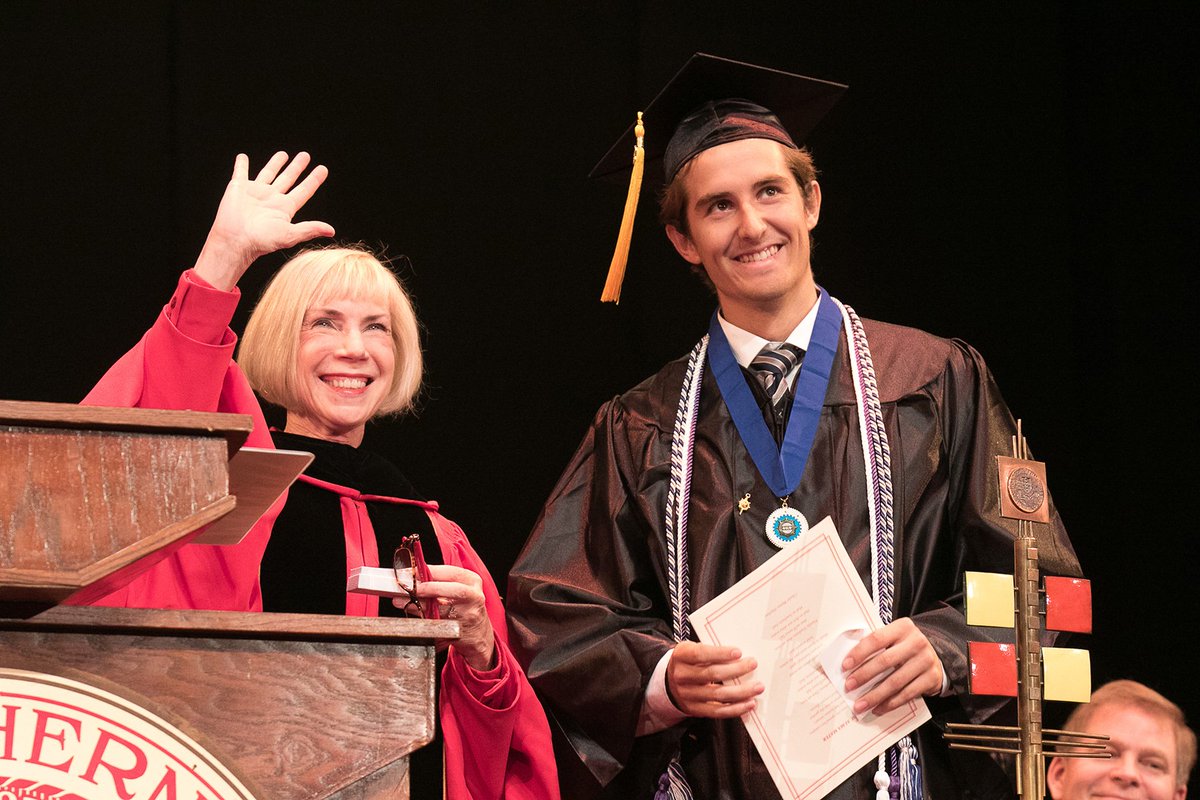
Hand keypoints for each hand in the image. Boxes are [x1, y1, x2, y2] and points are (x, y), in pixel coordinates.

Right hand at [194, 151, 334, 290]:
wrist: (235, 240)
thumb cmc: (261, 240)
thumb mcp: (289, 234)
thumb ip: (310, 229)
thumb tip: (331, 231)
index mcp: (285, 208)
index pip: (304, 190)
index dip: (314, 180)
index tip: (323, 169)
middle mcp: (271, 199)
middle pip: (288, 179)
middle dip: (297, 167)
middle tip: (305, 156)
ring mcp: (255, 192)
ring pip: (268, 173)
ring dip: (275, 163)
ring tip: (284, 154)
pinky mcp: (238, 187)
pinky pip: (240, 172)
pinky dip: (241, 165)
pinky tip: (242, 157)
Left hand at [415, 564, 495, 670]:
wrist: (477, 633)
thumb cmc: (464, 606)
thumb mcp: (458, 588)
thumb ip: (439, 581)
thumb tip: (412, 576)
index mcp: (472, 581)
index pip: (452, 573)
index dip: (431, 571)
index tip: (413, 572)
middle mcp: (474, 597)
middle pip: (454, 590)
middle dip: (429, 588)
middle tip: (409, 588)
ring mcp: (468, 616)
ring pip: (442, 610)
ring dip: (417, 605)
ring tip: (399, 600)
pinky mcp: (459, 631)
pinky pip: (437, 625)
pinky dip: (421, 619)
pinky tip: (410, 614)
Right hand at [666, 641, 762, 718]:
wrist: (668, 683)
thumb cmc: (688, 662)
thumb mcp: (692, 650)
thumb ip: (710, 651)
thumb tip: (740, 655)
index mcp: (681, 656)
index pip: (700, 654)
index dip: (720, 653)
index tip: (738, 652)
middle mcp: (681, 676)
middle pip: (712, 674)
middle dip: (736, 670)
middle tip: (753, 664)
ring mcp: (687, 695)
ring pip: (717, 694)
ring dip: (741, 692)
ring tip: (757, 687)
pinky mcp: (694, 709)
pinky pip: (717, 711)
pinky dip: (735, 709)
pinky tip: (749, 704)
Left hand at [842, 617, 942, 715]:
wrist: (937, 654)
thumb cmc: (906, 646)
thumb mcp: (894, 636)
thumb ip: (876, 643)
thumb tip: (849, 661)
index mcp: (902, 628)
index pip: (877, 639)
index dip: (859, 653)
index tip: (845, 666)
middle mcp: (916, 643)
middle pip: (885, 661)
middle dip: (864, 676)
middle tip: (849, 686)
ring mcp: (925, 661)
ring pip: (895, 682)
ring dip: (875, 695)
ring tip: (860, 704)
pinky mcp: (931, 678)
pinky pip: (907, 694)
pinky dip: (890, 704)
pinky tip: (878, 708)